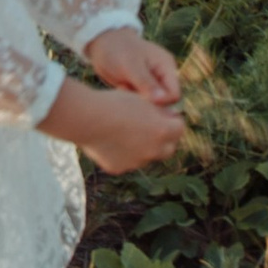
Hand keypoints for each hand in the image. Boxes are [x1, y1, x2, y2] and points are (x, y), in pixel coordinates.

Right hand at [53, 77, 187, 171]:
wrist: (88, 118)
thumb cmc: (116, 102)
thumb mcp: (142, 100)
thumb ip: (160, 110)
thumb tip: (170, 115)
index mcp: (163, 131)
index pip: (179, 128)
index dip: (172, 119)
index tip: (163, 113)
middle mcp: (153, 151)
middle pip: (168, 148)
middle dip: (163, 138)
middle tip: (151, 125)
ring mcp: (136, 162)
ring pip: (146, 155)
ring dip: (142, 145)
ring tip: (125, 128)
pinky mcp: (119, 168)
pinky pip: (126, 160)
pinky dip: (123, 152)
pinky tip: (110, 138)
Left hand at [85, 25, 181, 107]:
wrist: (103, 43)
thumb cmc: (118, 49)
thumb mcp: (131, 66)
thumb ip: (146, 83)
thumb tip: (162, 99)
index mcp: (166, 67)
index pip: (174, 94)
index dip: (161, 102)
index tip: (141, 99)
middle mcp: (162, 76)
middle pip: (165, 102)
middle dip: (149, 104)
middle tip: (130, 97)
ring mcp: (152, 83)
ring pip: (153, 104)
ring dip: (140, 103)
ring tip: (124, 91)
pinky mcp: (141, 88)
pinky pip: (142, 102)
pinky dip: (133, 101)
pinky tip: (121, 91)